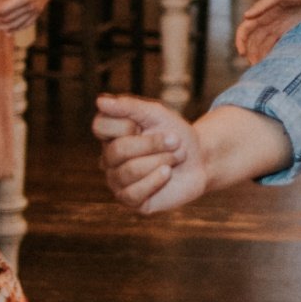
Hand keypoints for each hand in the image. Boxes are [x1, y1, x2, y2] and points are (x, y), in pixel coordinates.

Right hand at [94, 94, 209, 213]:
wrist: (200, 159)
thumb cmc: (175, 134)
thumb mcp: (156, 113)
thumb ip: (129, 106)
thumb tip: (100, 100)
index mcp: (110, 135)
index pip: (100, 125)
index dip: (128, 124)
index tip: (146, 124)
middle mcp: (108, 159)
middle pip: (118, 150)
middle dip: (153, 144)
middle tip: (175, 141)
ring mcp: (117, 181)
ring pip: (129, 171)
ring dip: (161, 160)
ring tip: (175, 157)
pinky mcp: (131, 200)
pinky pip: (133, 193)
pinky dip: (155, 180)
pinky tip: (167, 173)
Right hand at [234, 0, 300, 64]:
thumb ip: (263, 5)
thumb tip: (246, 16)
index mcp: (260, 14)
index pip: (245, 29)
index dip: (241, 41)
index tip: (242, 53)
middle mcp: (266, 23)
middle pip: (252, 41)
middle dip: (251, 53)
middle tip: (254, 66)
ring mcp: (276, 29)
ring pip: (262, 46)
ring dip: (260, 56)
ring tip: (262, 68)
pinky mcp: (286, 33)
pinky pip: (275, 46)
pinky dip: (271, 54)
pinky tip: (273, 62)